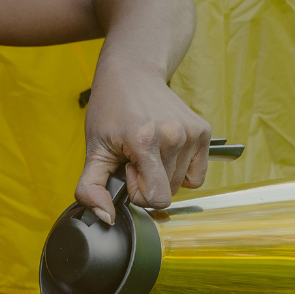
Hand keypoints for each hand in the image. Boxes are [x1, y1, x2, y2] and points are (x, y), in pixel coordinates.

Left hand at [75, 55, 210, 223]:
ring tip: (148, 150)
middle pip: (168, 193)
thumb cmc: (110, 111)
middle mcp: (173, 135)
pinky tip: (165, 150)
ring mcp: (192, 132)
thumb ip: (90, 188)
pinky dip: (181, 170)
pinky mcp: (204, 131)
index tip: (126, 168)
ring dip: (162, 175)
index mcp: (144, 141)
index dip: (137, 191)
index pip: (155, 198)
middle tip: (134, 157)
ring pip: (181, 185)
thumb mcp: (92, 149)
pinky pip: (196, 175)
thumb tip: (106, 218)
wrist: (132, 75)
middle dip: (148, 182)